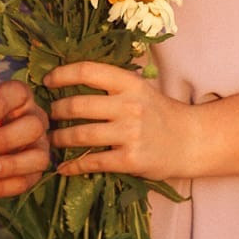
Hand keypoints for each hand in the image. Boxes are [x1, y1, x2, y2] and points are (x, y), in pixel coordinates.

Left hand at [0, 80, 51, 198]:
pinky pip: (24, 182)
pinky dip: (0, 187)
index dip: (0, 105)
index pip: (17, 93)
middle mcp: (36, 119)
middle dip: (3, 139)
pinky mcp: (34, 172)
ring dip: (9, 166)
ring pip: (37, 157)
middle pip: (32, 126)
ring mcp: (39, 146)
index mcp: (19, 96)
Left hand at [45, 62, 196, 179]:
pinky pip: (92, 162)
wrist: (190, 141)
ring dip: (59, 139)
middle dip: (55, 112)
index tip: (47, 81)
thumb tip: (71, 78)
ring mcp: (130, 133)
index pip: (88, 71)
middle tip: (48, 116)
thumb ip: (112, 84)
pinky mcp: (130, 159)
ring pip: (80, 135)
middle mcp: (129, 105)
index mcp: (130, 83)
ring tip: (53, 140)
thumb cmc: (160, 113)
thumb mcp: (140, 89)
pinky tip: (64, 167)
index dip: (62, 74)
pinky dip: (73, 166)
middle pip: (77, 105)